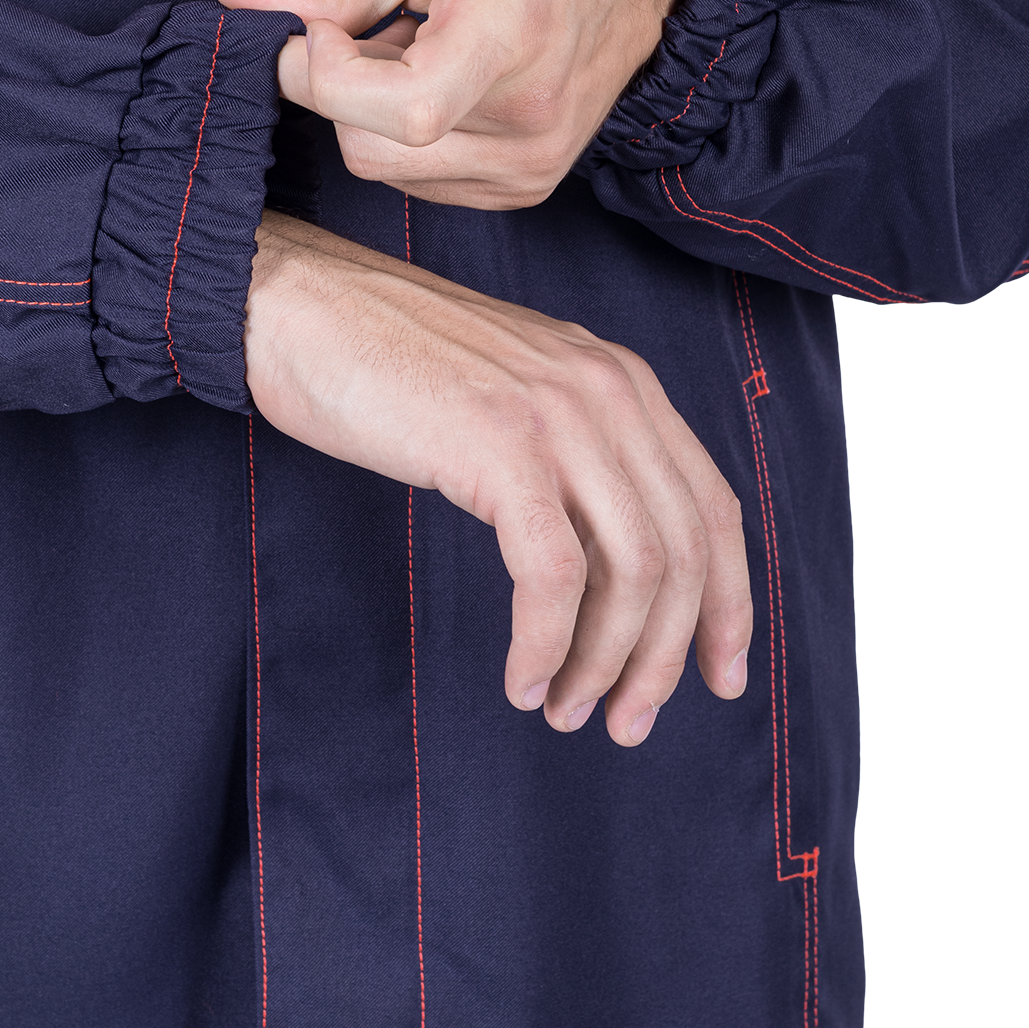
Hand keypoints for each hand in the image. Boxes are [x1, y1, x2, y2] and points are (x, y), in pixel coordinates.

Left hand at [213, 0, 679, 208]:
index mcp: (508, 37)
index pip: (391, 109)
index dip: (324, 71)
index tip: (324, 23)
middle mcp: (526, 120)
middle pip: (366, 146)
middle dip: (338, 86)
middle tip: (380, 25)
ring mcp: (530, 165)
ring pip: (382, 169)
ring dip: (371, 111)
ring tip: (423, 50)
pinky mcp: (526, 188)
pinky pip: (419, 181)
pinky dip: (405, 135)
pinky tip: (447, 81)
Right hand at [245, 213, 749, 741]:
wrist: (300, 305)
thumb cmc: (389, 364)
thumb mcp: (513, 398)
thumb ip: (574, 459)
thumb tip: (612, 576)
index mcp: (623, 382)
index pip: (714, 508)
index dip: (728, 604)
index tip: (718, 677)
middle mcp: (609, 393)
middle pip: (686, 552)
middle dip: (665, 657)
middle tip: (627, 722)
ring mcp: (558, 415)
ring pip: (634, 571)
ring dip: (606, 663)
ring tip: (565, 711)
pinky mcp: (500, 444)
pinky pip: (554, 574)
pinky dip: (545, 644)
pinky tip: (521, 679)